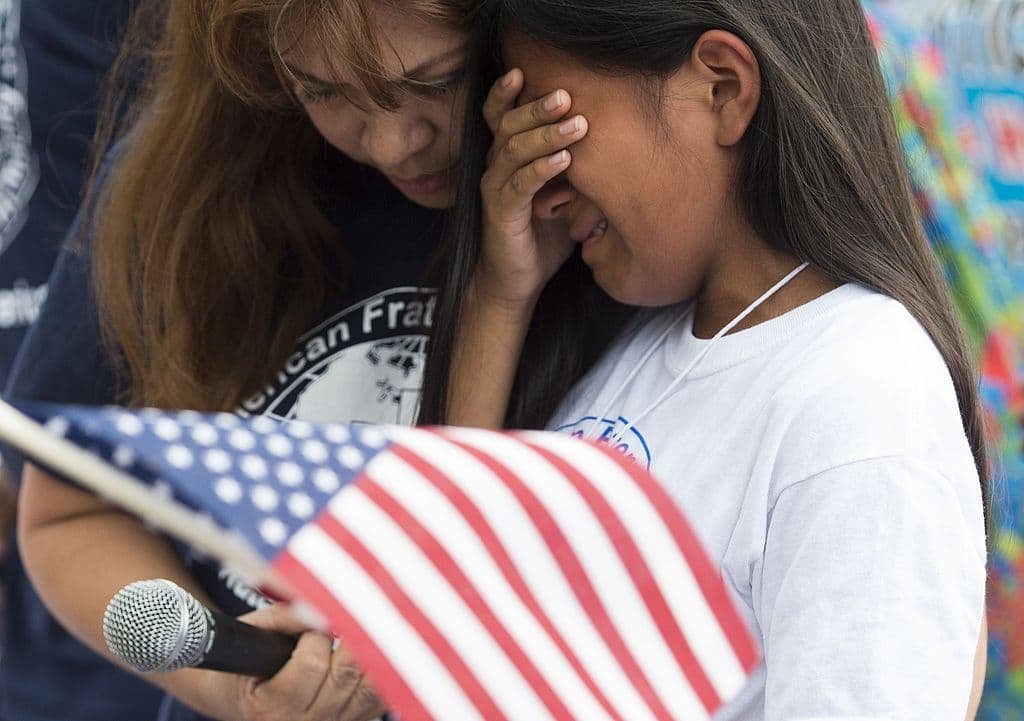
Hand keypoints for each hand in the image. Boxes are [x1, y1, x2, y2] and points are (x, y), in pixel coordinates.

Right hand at [201, 603, 384, 720]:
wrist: (248, 702)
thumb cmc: (247, 664)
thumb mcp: (253, 636)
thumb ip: (285, 617)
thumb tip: (317, 601)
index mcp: (273, 707)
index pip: (312, 664)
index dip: (316, 635)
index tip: (311, 622)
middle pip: (347, 675)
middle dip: (349, 638)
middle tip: (345, 616)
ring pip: (371, 687)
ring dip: (371, 652)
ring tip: (364, 628)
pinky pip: (380, 697)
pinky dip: (384, 671)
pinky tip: (376, 649)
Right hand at [476, 68, 588, 306]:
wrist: (515, 282)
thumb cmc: (541, 237)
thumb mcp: (565, 196)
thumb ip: (578, 170)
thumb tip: (613, 146)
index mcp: (507, 158)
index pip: (500, 116)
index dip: (507, 93)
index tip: (524, 70)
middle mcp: (496, 167)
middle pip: (509, 126)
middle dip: (537, 107)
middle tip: (565, 95)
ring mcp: (496, 189)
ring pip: (515, 150)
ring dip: (546, 134)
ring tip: (576, 124)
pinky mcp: (501, 213)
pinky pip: (520, 185)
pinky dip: (542, 169)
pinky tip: (564, 159)